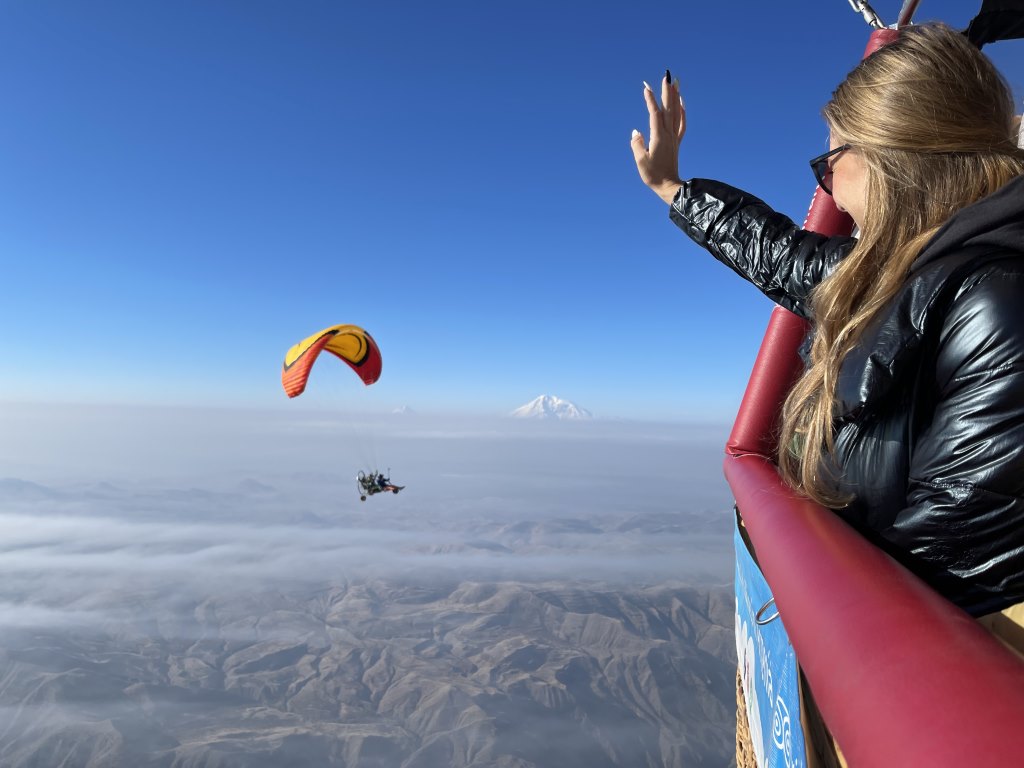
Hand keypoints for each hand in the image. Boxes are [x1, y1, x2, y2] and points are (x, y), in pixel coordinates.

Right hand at [631, 72, 685, 204]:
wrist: (669, 186)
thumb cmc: (653, 175)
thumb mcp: (640, 161)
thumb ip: (636, 144)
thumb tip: (635, 131)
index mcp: (658, 137)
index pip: (654, 114)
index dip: (650, 100)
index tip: (646, 87)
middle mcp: (668, 134)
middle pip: (668, 109)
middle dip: (666, 91)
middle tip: (666, 75)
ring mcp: (674, 137)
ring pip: (676, 113)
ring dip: (675, 97)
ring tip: (675, 82)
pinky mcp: (676, 142)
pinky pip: (682, 123)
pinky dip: (682, 111)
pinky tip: (681, 103)